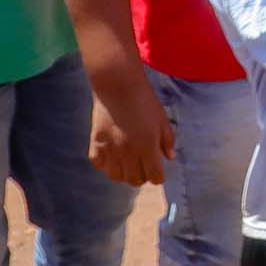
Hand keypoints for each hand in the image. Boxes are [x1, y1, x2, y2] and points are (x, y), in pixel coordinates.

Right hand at [87, 68, 171, 187]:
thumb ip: (167, 140)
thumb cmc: (145, 101)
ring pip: (116, 176)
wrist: (118, 85)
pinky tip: (111, 157)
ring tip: (128, 165)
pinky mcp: (95, 143)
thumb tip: (170, 157)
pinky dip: (105, 165)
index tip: (158, 171)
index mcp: (148, 146)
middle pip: (135, 180)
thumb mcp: (162, 119)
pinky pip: (98, 164)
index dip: (158, 176)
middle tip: (144, 167)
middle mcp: (128, 152)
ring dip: (124, 174)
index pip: (155, 176)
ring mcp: (110, 149)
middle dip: (142, 176)